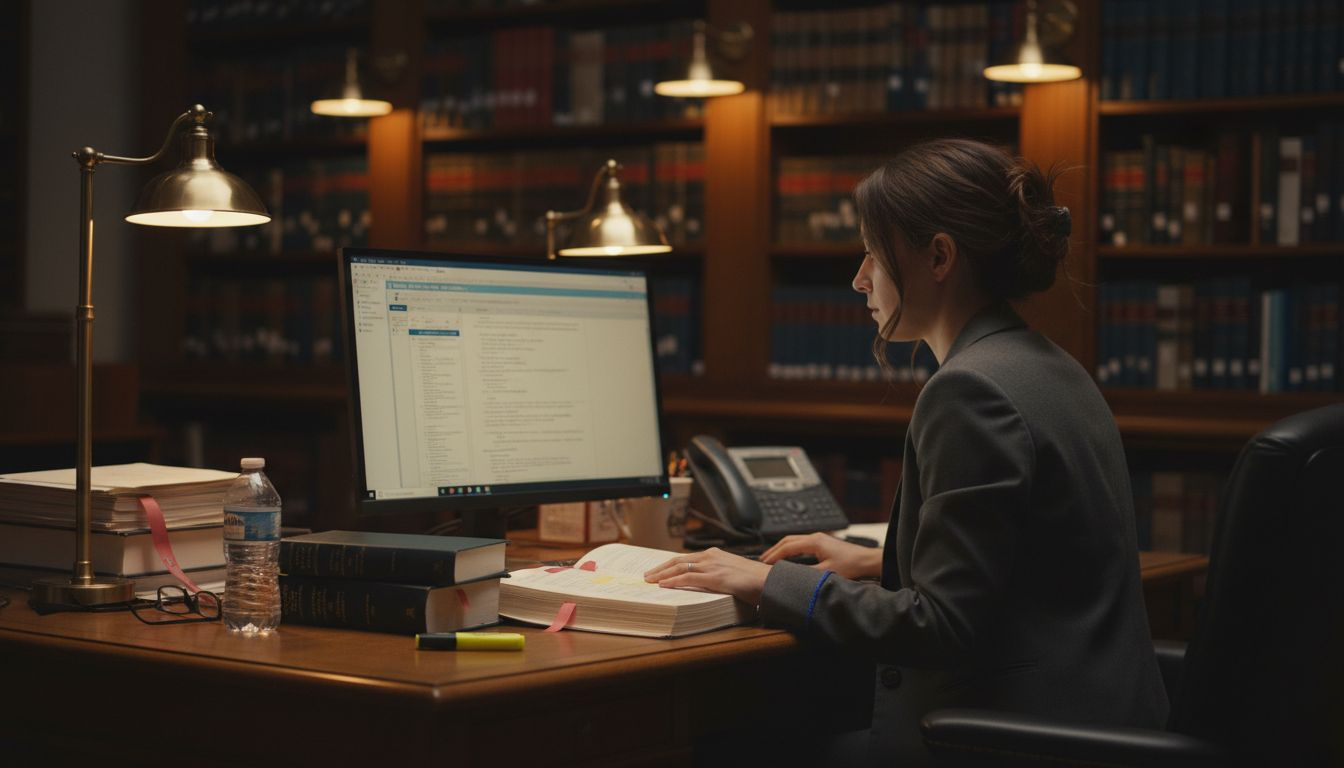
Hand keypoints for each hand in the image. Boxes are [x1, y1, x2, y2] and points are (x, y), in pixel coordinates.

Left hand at [643, 548, 771, 605]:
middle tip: (648, 575)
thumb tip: (703, 586)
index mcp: (715, 555)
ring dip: (662, 574)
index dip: (669, 565)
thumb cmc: (755, 581)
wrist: (769, 581)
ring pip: (679, 567)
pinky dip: (673, 580)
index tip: (658, 571)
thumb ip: (717, 577)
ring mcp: (712, 565)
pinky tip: (663, 585)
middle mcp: (711, 556)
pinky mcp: (715, 577)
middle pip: (678, 560)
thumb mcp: (732, 575)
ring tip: (650, 580)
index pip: (686, 558)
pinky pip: (688, 577)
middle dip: (660, 568)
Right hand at [759, 533, 881, 579]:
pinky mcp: (823, 543)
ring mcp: (819, 539)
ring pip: (794, 540)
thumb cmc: (851, 565)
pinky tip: (788, 557)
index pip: (787, 547)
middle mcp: (815, 537)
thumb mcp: (826, 573)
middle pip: (788, 540)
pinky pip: (801, 543)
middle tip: (762, 559)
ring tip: (772, 557)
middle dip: (774, 549)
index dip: (774, 555)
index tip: (764, 563)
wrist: (866, 560)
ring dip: (782, 548)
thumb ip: (807, 574)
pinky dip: (790, 549)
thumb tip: (792, 576)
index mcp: (814, 542)